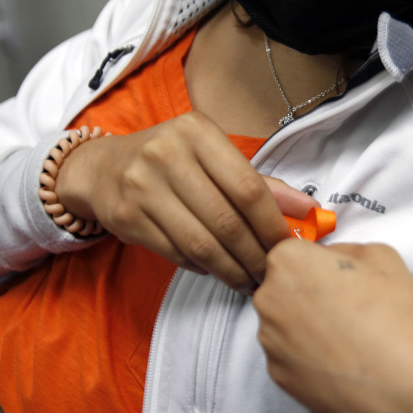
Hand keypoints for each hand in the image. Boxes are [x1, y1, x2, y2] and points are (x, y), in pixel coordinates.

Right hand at [54, 112, 315, 291]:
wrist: (103, 168)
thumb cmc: (171, 162)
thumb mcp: (212, 157)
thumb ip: (261, 184)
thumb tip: (309, 210)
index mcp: (197, 132)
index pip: (248, 188)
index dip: (272, 225)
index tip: (286, 248)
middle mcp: (166, 155)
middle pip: (227, 221)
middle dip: (254, 255)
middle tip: (269, 274)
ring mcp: (142, 186)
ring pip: (202, 244)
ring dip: (231, 269)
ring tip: (247, 280)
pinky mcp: (127, 217)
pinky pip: (177, 253)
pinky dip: (203, 267)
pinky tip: (216, 269)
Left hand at [253, 242, 412, 412]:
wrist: (398, 383)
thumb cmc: (392, 313)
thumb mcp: (381, 255)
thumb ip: (345, 249)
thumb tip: (331, 259)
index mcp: (288, 260)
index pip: (292, 251)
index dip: (318, 262)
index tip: (340, 277)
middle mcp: (268, 298)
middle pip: (283, 287)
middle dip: (308, 293)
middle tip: (345, 307)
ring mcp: (269, 339)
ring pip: (284, 323)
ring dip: (306, 326)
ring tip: (345, 338)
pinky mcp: (277, 374)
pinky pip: (289, 355)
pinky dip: (308, 356)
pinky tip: (338, 360)